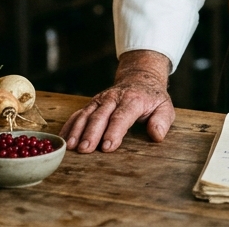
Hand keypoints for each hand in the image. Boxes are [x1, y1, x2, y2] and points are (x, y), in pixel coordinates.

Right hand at [60, 49, 174, 153]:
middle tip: (85, 150)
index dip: (114, 131)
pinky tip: (64, 139)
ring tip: (71, 147)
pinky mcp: (92, 103)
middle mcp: (114, 98)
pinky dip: (70, 125)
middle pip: (100, 116)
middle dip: (91, 133)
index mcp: (133, 100)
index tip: (108, 147)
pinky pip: (78, 113)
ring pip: (86, 114)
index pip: (122, 116)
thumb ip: (162, 121)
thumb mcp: (165, 107)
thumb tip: (157, 134)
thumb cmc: (152, 98)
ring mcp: (101, 100)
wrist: (139, 78)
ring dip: (77, 130)